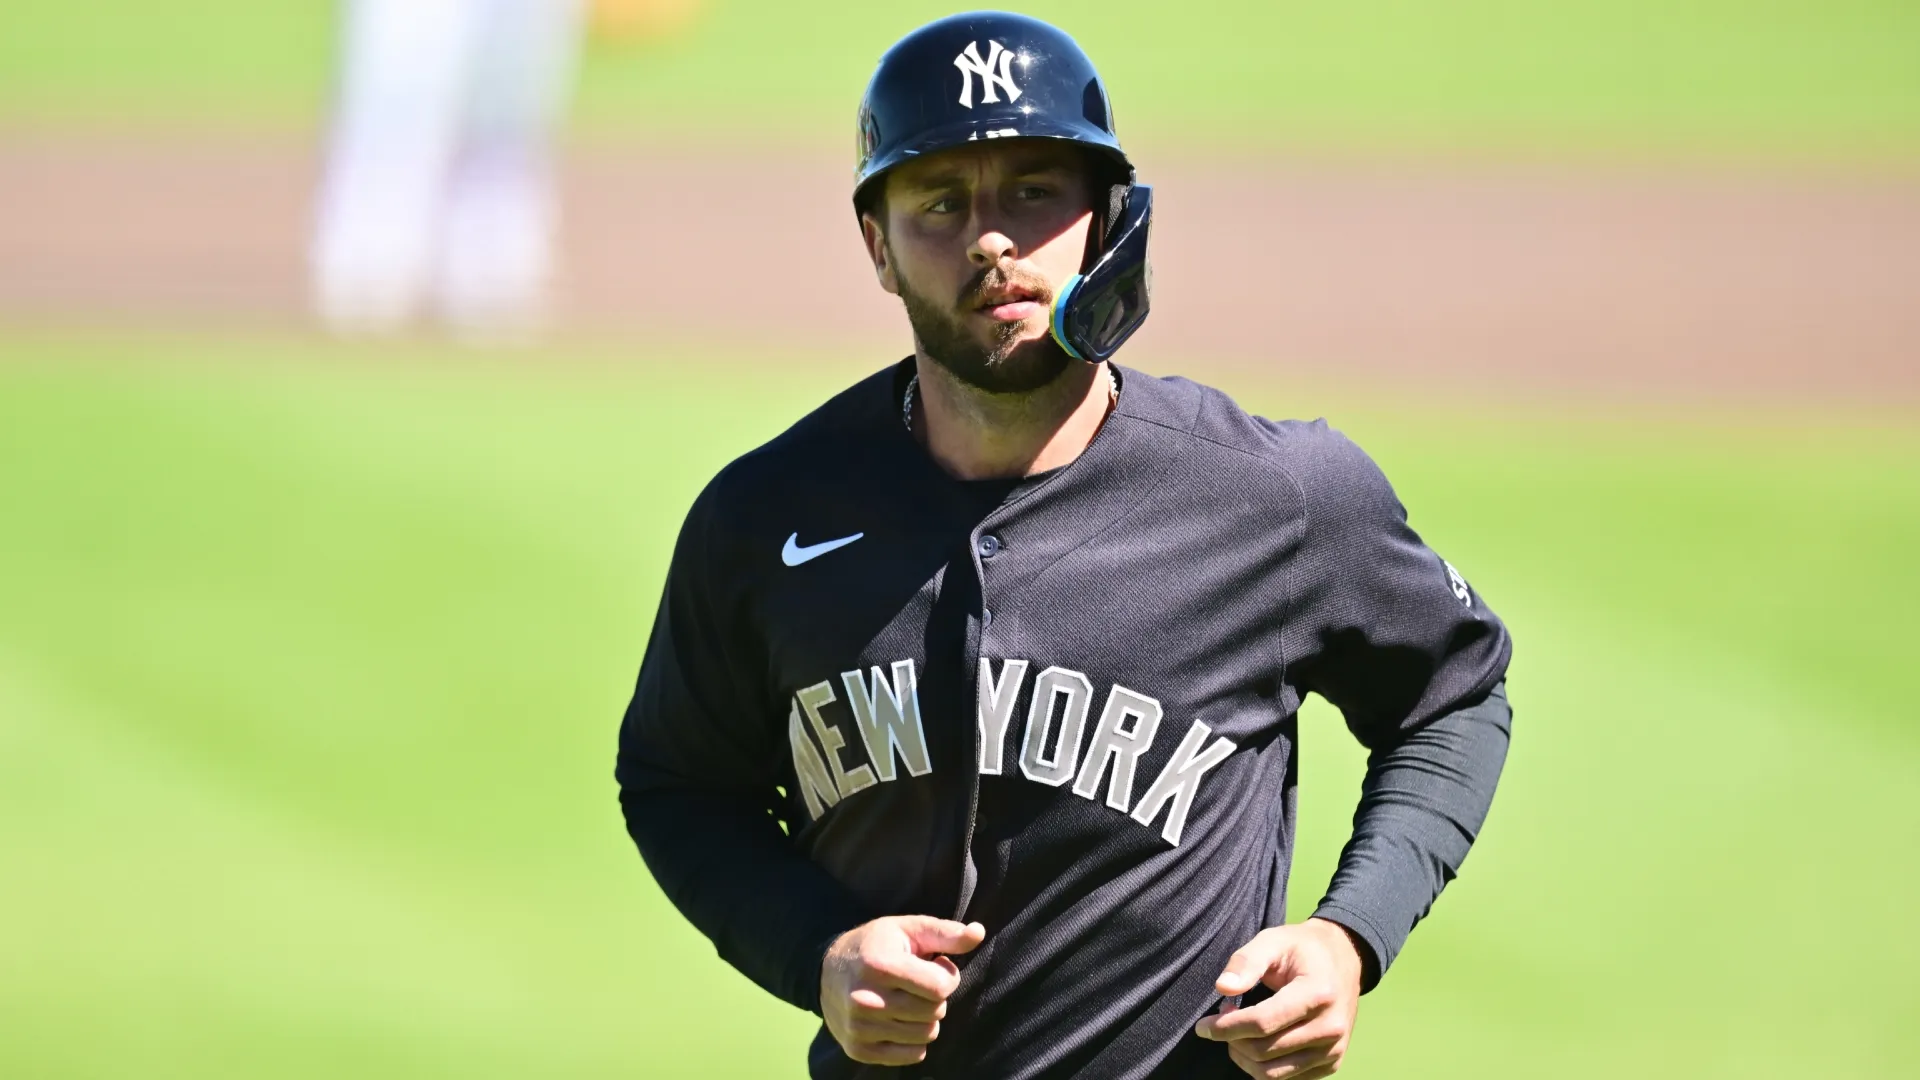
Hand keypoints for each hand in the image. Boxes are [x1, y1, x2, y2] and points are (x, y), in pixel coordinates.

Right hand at [820, 915, 985, 1066]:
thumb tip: (978, 933)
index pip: (941, 987)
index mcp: (880, 966)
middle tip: (917, 983)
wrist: (824, 971)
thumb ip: (945, 933)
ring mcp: (860, 1028)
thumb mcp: (908, 929)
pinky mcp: (858, 1049)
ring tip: (908, 999)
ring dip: (926, 1018)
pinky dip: (914, 1040)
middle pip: (935, 1012)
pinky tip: (899, 1019)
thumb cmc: (875, 945)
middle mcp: (866, 999)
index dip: (947, 976)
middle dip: (936, 997)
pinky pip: (912, 1055)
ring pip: (926, 1035)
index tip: (935, 965)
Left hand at [1195, 918, 1364, 1078]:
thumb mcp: (1273, 940)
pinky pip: (1287, 1079)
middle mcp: (1331, 1027)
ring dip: (1243, 1057)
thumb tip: (1223, 987)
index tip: (1202, 1026)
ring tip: (1235, 1033)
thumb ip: (1246, 961)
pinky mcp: (1331, 1063)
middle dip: (1231, 1039)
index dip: (1226, 1027)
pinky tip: (1255, 1043)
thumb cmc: (1302, 949)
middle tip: (1221, 1018)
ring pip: (1273, 1073)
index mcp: (1318, 993)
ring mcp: (1334, 1049)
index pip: (1263, 1023)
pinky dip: (1262, 1067)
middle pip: (1264, 1050)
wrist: (1344, 958)